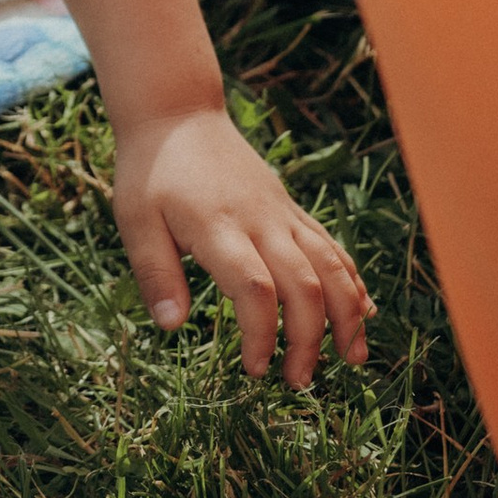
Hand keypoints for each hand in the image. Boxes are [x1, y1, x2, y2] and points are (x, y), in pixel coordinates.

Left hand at [111, 106, 369, 388]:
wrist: (178, 115)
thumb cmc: (150, 173)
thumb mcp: (134, 221)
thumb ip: (154, 274)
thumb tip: (171, 327)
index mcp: (219, 228)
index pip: (254, 289)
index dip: (262, 334)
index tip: (255, 369)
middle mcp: (261, 222)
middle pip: (304, 286)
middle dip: (309, 340)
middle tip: (297, 382)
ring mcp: (283, 215)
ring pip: (332, 267)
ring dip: (346, 316)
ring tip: (351, 359)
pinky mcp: (292, 211)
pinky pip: (332, 248)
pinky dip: (352, 282)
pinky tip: (363, 313)